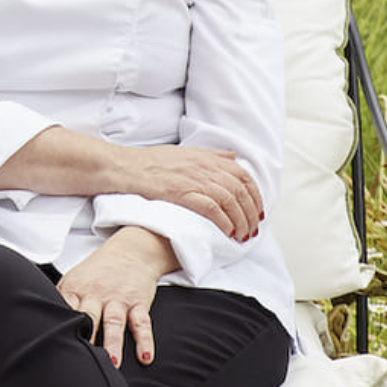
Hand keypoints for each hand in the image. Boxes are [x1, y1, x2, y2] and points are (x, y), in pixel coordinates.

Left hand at [58, 227, 175, 365]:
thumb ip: (62, 300)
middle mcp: (96, 294)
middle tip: (83, 359)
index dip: (61, 323)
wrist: (130, 251)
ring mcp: (118, 298)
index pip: (65, 307)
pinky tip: (145, 358)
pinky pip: (142, 323)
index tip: (58, 342)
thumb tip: (44, 324)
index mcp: (76, 289)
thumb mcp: (74, 280)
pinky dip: (145, 341)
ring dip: (113, 343)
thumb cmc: (97, 272)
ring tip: (113, 363)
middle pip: (89, 316)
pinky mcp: (138, 302)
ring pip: (114, 322)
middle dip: (86, 336)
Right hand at [118, 143, 262, 238]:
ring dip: (240, 221)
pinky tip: (227, 231)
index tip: (258, 211)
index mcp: (206, 158)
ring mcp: (193, 180)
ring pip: (229, 202)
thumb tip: (233, 156)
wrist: (128, 167)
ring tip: (242, 235)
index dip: (255, 195)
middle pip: (240, 191)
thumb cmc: (153, 161)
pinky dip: (223, 221)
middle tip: (253, 229)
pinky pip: (212, 209)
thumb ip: (211, 155)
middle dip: (251, 213)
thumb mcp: (185, 151)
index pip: (243, 176)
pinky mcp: (182, 193)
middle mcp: (203, 167)